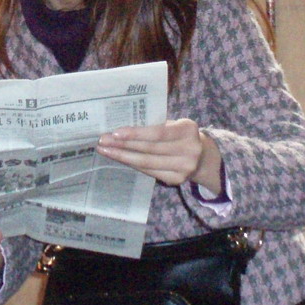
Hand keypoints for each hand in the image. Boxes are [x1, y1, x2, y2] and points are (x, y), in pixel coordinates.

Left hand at [97, 119, 221, 191]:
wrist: (202, 156)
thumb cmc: (179, 135)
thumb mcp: (173, 124)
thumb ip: (154, 124)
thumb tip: (121, 127)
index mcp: (188, 130)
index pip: (158, 133)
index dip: (136, 134)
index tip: (115, 132)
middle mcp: (189, 150)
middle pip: (149, 149)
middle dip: (123, 145)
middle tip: (103, 141)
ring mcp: (184, 168)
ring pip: (146, 163)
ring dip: (123, 156)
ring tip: (105, 150)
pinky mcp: (177, 180)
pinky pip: (149, 171)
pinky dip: (132, 164)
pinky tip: (119, 158)